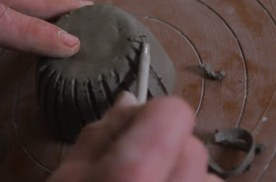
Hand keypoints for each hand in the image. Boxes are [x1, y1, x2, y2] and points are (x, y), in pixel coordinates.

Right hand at [48, 92, 223, 181]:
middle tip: (134, 166)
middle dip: (166, 149)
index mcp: (136, 174)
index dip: (152, 116)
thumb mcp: (69, 176)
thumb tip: (129, 100)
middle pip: (193, 145)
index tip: (133, 129)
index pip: (174, 112)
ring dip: (180, 174)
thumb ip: (102, 133)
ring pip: (206, 174)